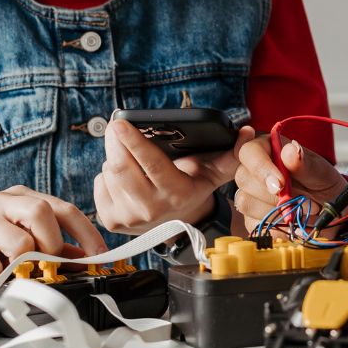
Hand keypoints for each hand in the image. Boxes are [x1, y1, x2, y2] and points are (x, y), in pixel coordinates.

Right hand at [0, 185, 106, 282]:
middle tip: (45, 263)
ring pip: (19, 241)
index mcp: (21, 198)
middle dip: (52, 244)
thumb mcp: (19, 238)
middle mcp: (2, 201)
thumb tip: (83, 260)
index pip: (63, 208)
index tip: (100, 256)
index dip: (86, 233)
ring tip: (9, 269)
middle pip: (42, 212)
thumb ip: (51, 247)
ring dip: (22, 265)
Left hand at [93, 120, 250, 233]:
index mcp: (176, 193)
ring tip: (129, 157)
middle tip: (118, 126)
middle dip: (115, 142)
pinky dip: (108, 174)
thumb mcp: (214, 172)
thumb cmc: (193, 188)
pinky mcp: (111, 220)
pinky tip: (125, 177)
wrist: (179, 225)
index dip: (134, 141)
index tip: (119, 122)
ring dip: (115, 157)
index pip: (151, 164)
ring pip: (108, 173)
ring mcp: (128, 218)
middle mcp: (151, 210)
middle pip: (120, 167)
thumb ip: (231, 154)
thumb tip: (248, 133)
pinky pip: (99, 184)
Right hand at [231, 132, 347, 235]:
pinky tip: (291, 221)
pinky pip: (254, 224)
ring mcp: (251, 194)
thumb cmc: (324, 184)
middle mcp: (256, 169)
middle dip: (272, 194)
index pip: (250, 152)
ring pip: (245, 202)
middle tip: (300, 198)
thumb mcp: (322, 172)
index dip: (261, 168)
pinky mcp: (252, 217)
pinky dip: (275, 226)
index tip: (280, 185)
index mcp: (269, 149)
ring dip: (276, 210)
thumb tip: (290, 151)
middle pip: (243, 178)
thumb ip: (305, 163)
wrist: (331, 209)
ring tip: (300, 208)